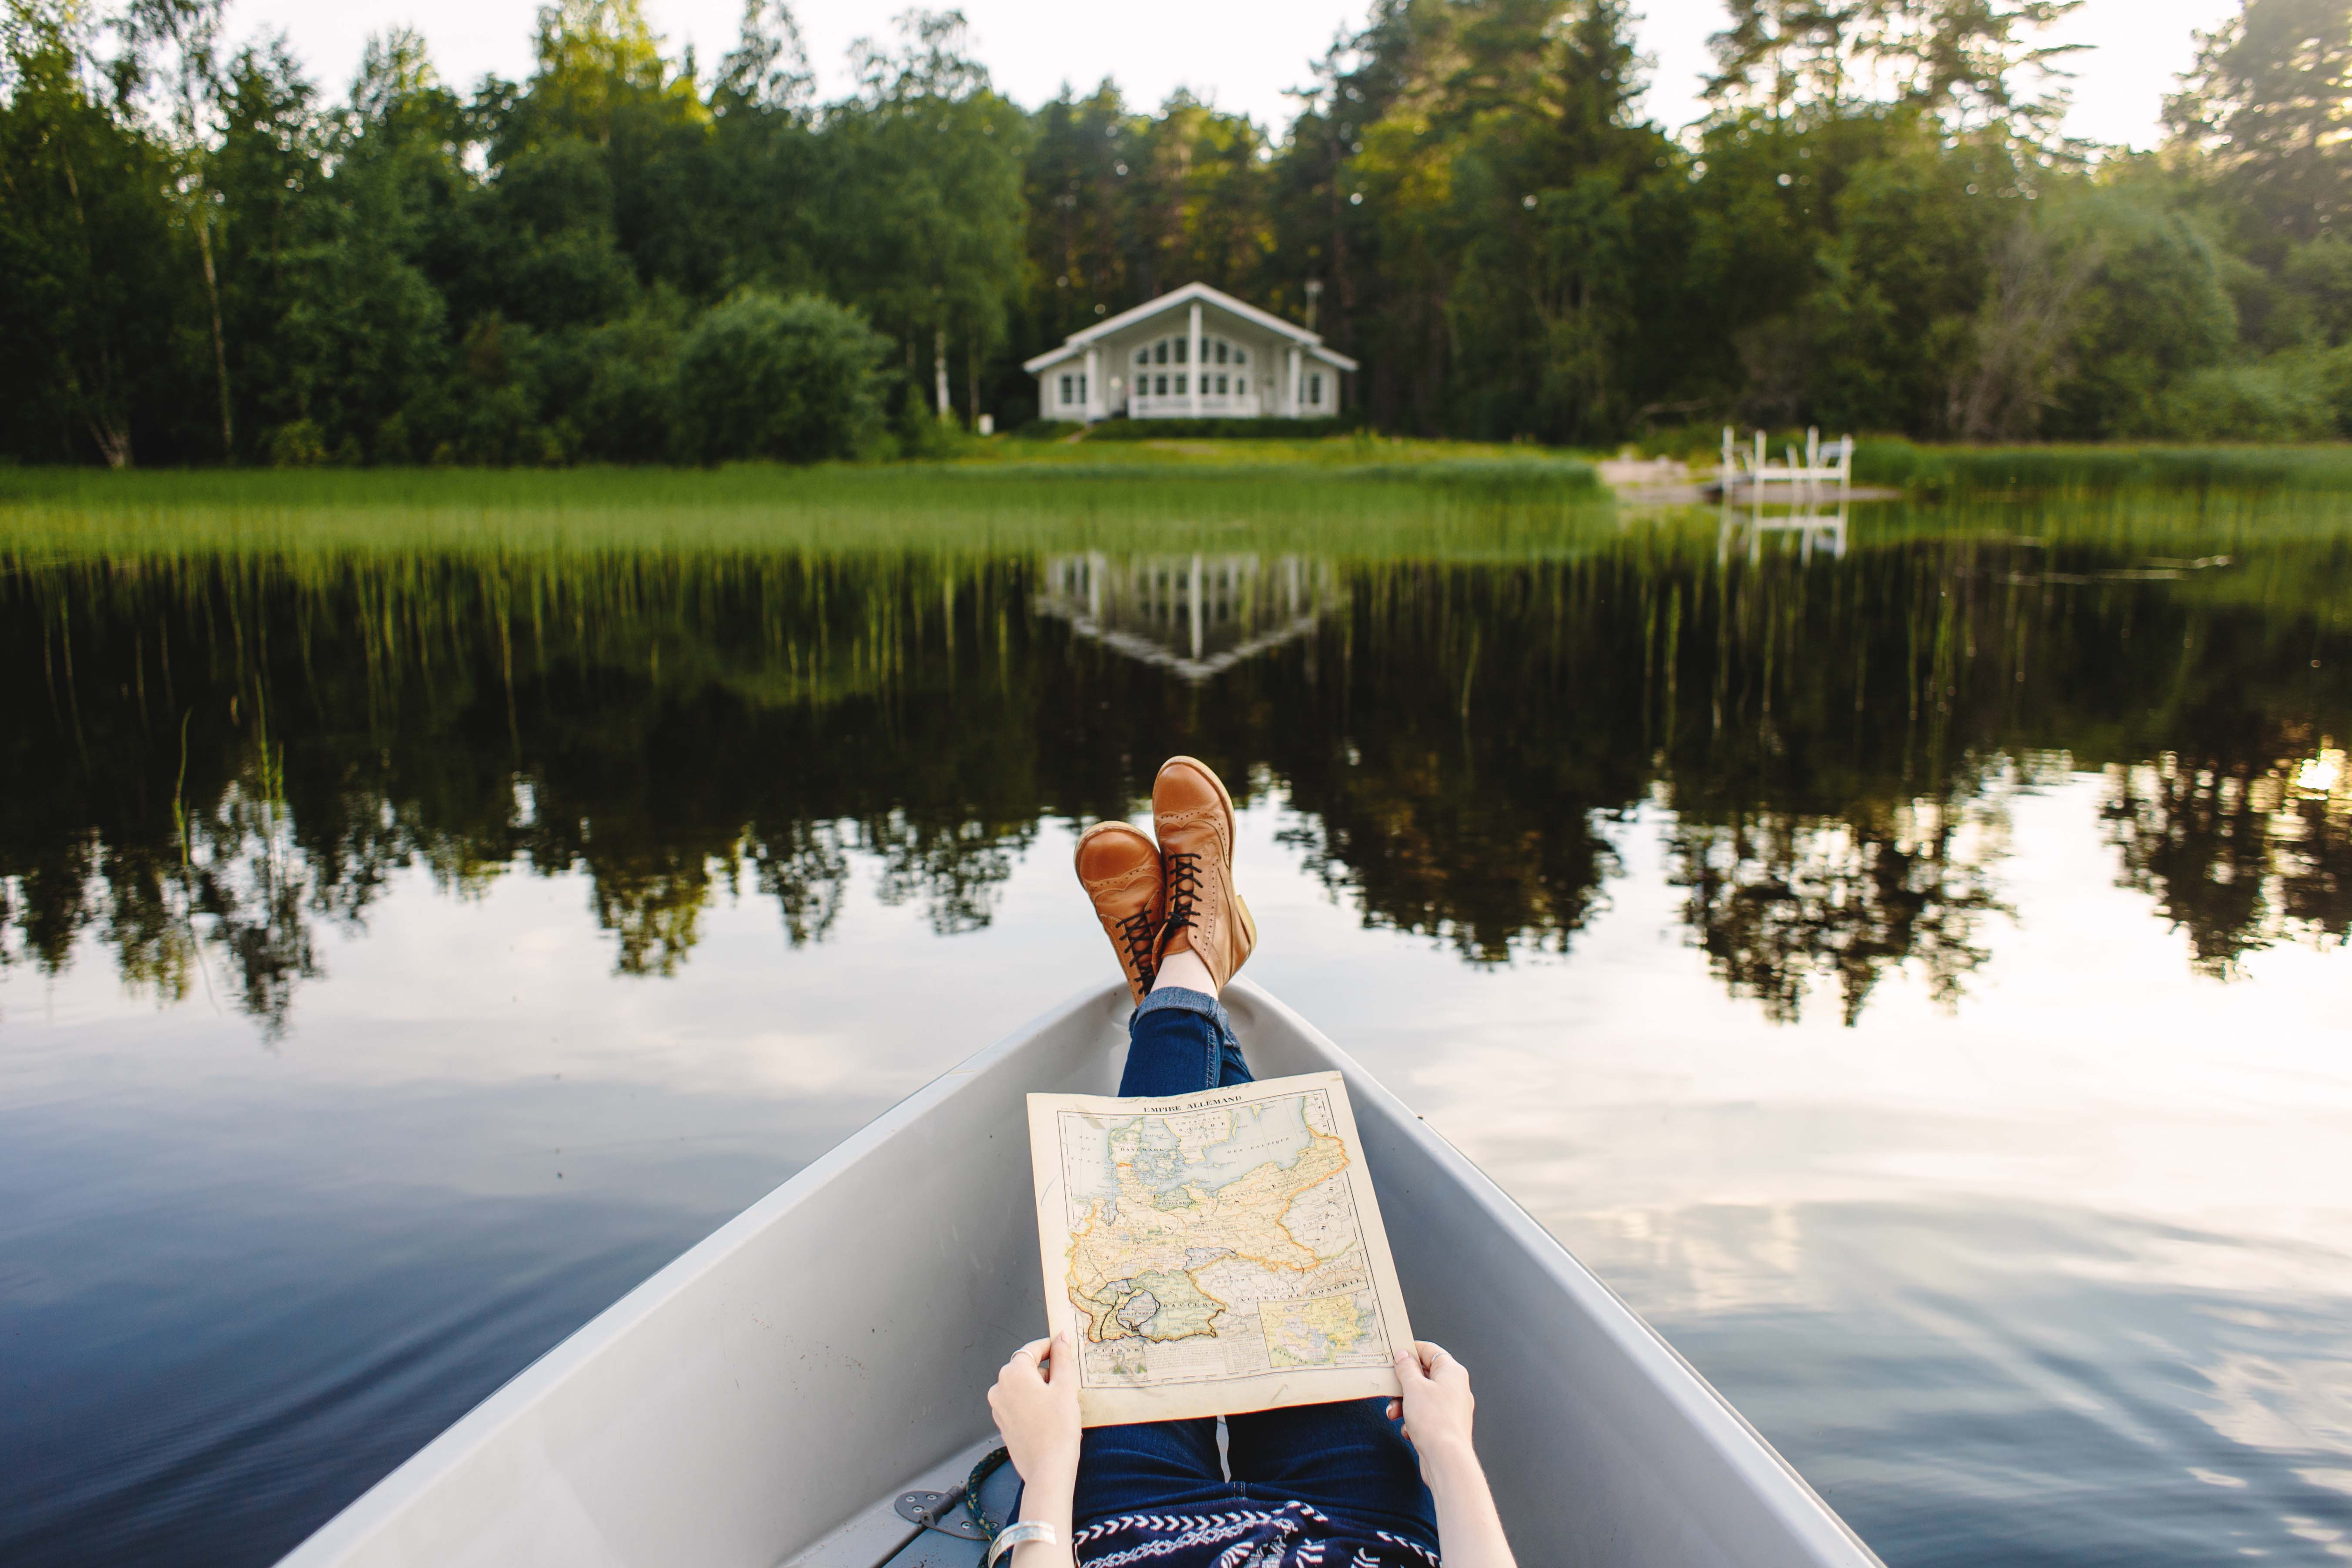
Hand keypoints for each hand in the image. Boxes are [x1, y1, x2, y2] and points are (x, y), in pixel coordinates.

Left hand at [988, 1332, 1081, 1488]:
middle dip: (1047, 1372)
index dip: (1050, 1347)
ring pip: (1022, 1386)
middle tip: (1068, 1384)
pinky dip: (1032, 1403)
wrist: (1048, 1469)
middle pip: (1026, 1368)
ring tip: (1060, 1404)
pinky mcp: (1002, 1423)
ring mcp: (998, 1407)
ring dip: (1040, 1389)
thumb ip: (1062, 1358)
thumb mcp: (1065, 1387)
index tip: (1064, 1349)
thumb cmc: (1058, 1429)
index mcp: (1013, 1374)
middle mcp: (1000, 1388)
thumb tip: (1061, 1337)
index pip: (1032, 1349)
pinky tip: (1049, 1416)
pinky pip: (1018, 1403)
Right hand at [1387, 1341, 1475, 1468]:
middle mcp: (1455, 1388)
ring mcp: (1452, 1408)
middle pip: (1424, 1376)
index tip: (1393, 1355)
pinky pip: (1425, 1416)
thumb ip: (1406, 1368)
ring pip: (1422, 1398)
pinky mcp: (1446, 1426)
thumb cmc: (1434, 1421)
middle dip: (1402, 1385)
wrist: (1446, 1459)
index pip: (1430, 1351)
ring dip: (1404, 1405)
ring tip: (1393, 1414)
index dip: (1410, 1351)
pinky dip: (1413, 1421)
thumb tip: (1403, 1355)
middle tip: (1389, 1389)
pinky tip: (1408, 1431)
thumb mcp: (1413, 1387)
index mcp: (1452, 1372)